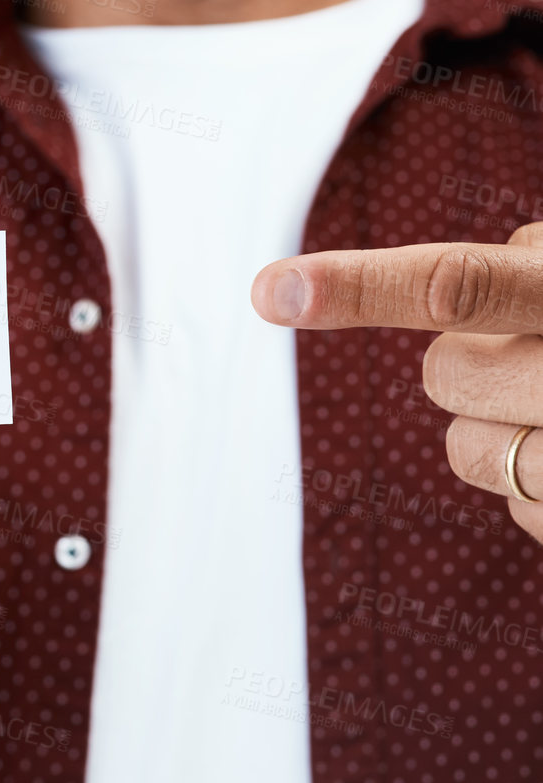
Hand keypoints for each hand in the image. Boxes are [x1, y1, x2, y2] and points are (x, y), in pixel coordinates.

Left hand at [251, 222, 542, 543]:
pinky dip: (541, 487)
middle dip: (472, 362)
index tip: (267, 290)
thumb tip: (469, 278)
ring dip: (501, 429)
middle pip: (443, 372)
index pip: (457, 281)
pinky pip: (520, 509)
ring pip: (466, 450)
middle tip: (538, 353)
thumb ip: (532, 273)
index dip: (358, 285)